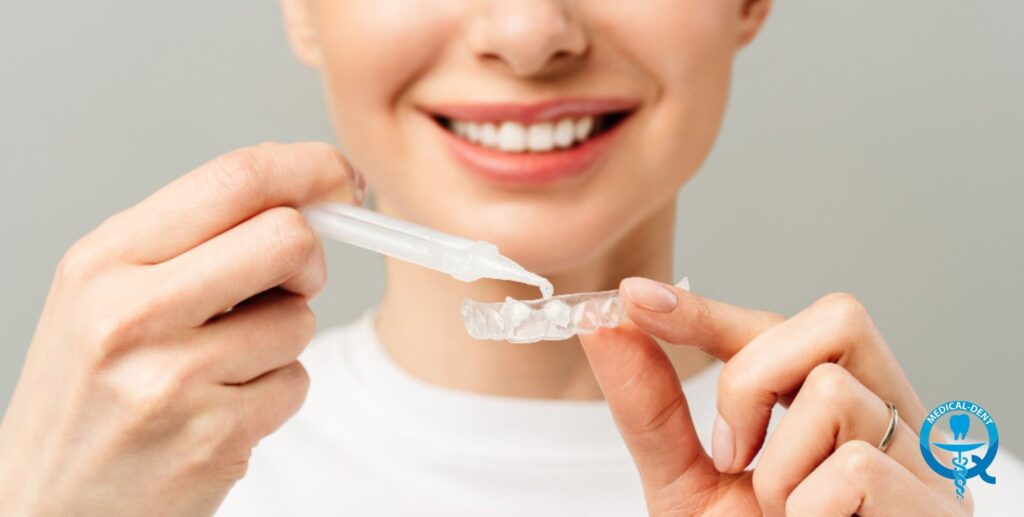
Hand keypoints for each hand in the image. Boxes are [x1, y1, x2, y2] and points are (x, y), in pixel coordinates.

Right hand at [0, 143, 362, 515]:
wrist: (51, 502)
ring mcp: (173, 381)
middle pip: (289, 239)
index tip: (341, 178)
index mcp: (105, 260)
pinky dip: (274, 392)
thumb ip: (199, 236)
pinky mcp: (214, 438)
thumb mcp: (111, 290)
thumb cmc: (91, 389)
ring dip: (280, 339)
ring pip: (300, 319)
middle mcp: (132, 314)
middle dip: (308, 260)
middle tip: (288, 282)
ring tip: (219, 366)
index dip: (309, 168)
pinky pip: (296, 382)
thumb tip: (307, 191)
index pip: (236, 179)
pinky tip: (221, 408)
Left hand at [580, 278, 970, 515]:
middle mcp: (888, 422)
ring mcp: (923, 464)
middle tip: (730, 454)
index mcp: (831, 410)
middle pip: (837, 320)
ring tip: (783, 515)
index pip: (777, 328)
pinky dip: (808, 509)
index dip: (705, 310)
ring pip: (837, 392)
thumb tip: (605, 328)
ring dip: (777, 467)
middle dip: (752, 377)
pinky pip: (857, 468)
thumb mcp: (690, 486)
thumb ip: (654, 411)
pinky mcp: (937, 511)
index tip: (635, 298)